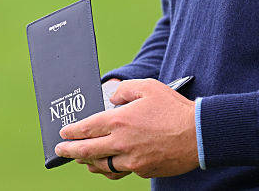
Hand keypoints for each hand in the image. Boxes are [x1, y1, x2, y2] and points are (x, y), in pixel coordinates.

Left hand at [54, 78, 198, 178]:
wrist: (198, 134)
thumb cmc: (173, 108)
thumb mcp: (148, 87)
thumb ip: (125, 90)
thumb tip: (112, 98)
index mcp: (120, 121)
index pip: (87, 129)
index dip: (71, 132)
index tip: (63, 133)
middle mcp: (122, 143)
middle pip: (87, 151)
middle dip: (70, 151)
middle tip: (60, 151)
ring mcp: (132, 160)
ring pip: (102, 165)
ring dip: (88, 162)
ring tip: (80, 160)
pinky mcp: (142, 170)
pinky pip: (119, 171)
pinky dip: (108, 170)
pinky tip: (104, 167)